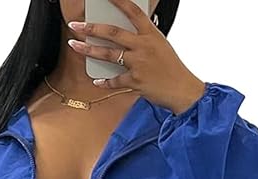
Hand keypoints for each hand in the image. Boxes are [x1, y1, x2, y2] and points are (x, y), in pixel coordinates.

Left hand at [67, 0, 206, 113]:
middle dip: (91, 28)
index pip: (133, 11)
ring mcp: (138, 63)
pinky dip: (105, 82)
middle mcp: (143, 46)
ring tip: (75, 45)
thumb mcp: (160, 46)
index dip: (118, 1)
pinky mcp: (135, 81)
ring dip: (89, 49)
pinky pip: (115, 80)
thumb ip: (143, 39)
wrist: (182, 90)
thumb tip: (122, 36)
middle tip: (76, 25)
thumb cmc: (171, 68)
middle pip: (112, 32)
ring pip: (108, 54)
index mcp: (151, 34)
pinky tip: (97, 81)